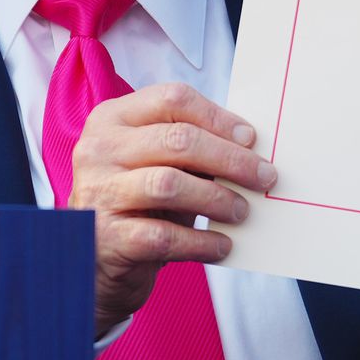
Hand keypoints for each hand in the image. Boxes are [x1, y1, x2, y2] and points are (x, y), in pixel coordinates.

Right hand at [68, 82, 275, 335]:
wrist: (95, 260)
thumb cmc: (136, 202)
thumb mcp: (155, 163)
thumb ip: (189, 148)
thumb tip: (248, 146)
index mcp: (113, 118)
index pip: (172, 100)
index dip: (218, 117)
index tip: (251, 139)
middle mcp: (99, 149)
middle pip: (178, 140)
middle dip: (230, 159)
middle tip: (264, 177)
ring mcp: (100, 193)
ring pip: (170, 185)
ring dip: (217, 198)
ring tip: (242, 211)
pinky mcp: (109, 237)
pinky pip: (165, 236)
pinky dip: (202, 241)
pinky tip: (222, 245)